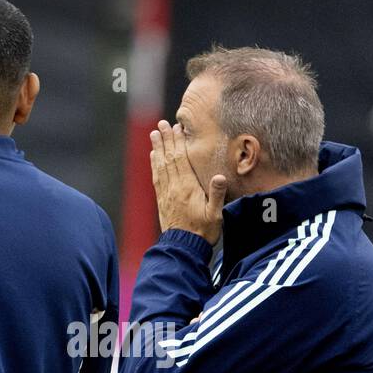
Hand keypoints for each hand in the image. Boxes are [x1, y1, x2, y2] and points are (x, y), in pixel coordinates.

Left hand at [150, 120, 226, 244]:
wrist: (184, 248)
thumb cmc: (203, 231)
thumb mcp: (215, 214)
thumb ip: (216, 195)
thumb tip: (219, 176)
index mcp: (188, 188)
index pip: (181, 160)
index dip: (178, 143)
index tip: (176, 128)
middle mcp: (174, 188)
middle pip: (169, 159)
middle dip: (165, 140)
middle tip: (161, 124)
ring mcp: (166, 193)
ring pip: (160, 166)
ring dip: (157, 149)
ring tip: (154, 134)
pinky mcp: (162, 200)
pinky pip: (156, 178)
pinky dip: (154, 164)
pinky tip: (153, 156)